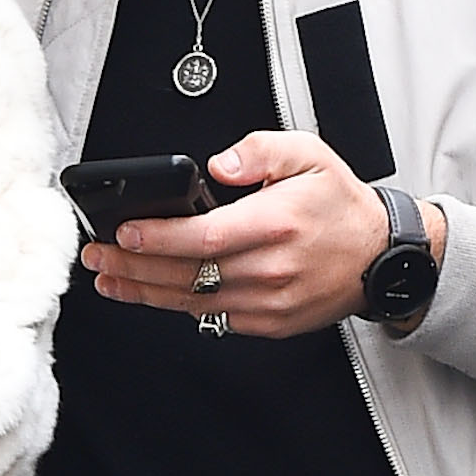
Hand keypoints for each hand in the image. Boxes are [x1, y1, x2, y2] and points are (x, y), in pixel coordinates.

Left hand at [82, 132, 444, 340]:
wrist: (378, 257)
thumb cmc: (339, 205)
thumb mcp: (309, 155)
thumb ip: (260, 151)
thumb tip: (218, 165)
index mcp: (277, 223)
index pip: (203, 236)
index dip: (157, 237)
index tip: (123, 232)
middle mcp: (270, 269)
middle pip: (186, 273)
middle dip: (133, 265)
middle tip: (97, 254)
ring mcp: (268, 303)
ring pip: (191, 301)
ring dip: (143, 291)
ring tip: (108, 277)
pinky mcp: (267, 323)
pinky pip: (211, 316)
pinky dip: (176, 305)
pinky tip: (148, 292)